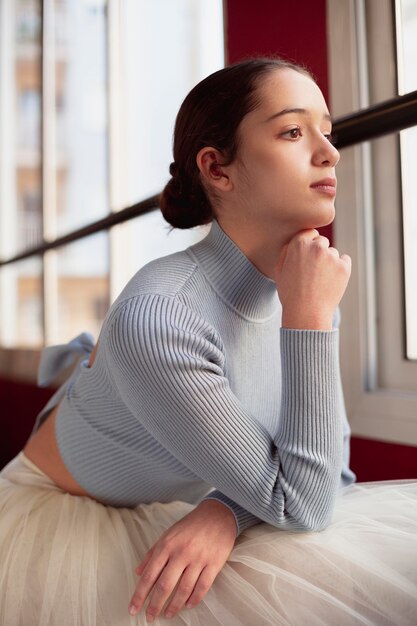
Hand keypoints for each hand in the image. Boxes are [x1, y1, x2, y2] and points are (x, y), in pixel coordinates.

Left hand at [128, 500, 236, 621]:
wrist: (217, 514)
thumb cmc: (190, 525)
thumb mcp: (168, 534)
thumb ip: (152, 553)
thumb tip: (138, 572)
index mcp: (167, 545)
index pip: (149, 575)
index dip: (140, 595)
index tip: (133, 609)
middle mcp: (181, 553)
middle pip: (165, 586)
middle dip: (155, 605)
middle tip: (150, 617)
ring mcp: (199, 558)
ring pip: (184, 590)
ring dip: (174, 606)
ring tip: (168, 614)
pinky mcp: (214, 563)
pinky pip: (202, 587)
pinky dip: (194, 599)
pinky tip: (188, 605)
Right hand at [275, 229, 350, 329]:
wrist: (306, 313)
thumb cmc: (290, 294)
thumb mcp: (279, 270)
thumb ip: (287, 252)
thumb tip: (295, 242)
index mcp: (298, 244)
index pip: (309, 233)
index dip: (308, 245)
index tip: (308, 258)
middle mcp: (316, 246)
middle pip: (322, 242)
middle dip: (319, 253)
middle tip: (313, 272)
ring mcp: (332, 256)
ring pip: (333, 253)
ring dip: (329, 263)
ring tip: (320, 281)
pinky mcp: (344, 267)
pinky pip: (345, 261)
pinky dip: (340, 269)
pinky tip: (331, 282)